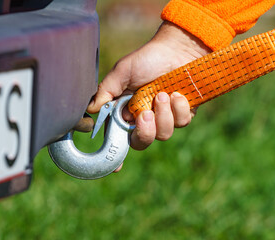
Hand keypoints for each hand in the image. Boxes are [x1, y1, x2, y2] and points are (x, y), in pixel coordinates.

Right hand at [87, 21, 210, 165]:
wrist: (177, 49)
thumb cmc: (148, 59)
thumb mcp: (122, 72)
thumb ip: (107, 90)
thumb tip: (91, 109)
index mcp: (128, 111)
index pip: (120, 136)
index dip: (117, 153)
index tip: (116, 167)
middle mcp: (146, 118)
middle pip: (142, 142)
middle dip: (144, 132)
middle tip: (145, 114)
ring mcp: (166, 117)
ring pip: (164, 134)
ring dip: (163, 115)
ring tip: (163, 95)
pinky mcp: (184, 114)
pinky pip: (182, 122)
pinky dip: (179, 108)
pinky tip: (178, 93)